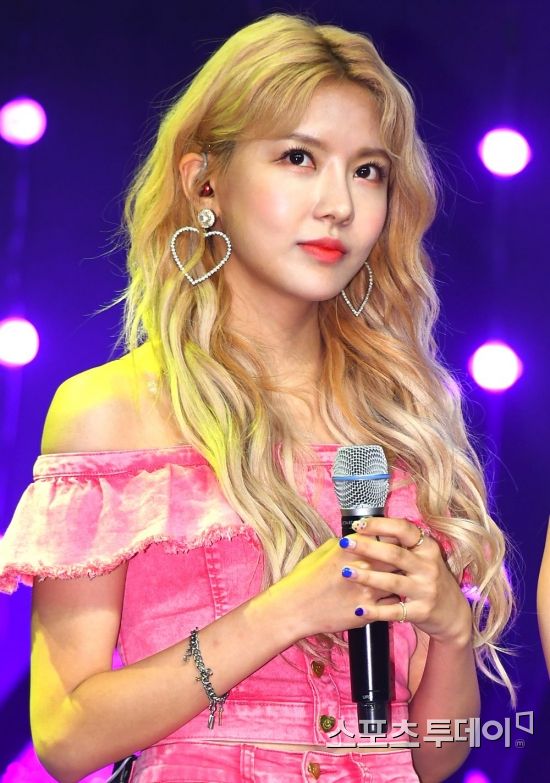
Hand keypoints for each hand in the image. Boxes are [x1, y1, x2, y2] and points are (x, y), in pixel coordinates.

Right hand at [267, 527, 399, 641]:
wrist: (295, 608)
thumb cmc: (306, 577)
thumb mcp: (325, 550)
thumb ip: (348, 543)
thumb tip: (364, 538)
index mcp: (352, 548)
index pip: (385, 536)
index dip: (393, 537)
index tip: (396, 539)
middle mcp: (362, 567)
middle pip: (397, 556)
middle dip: (401, 556)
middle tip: (403, 558)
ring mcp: (368, 591)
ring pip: (399, 580)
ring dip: (400, 577)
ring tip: (398, 577)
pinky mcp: (369, 611)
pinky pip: (394, 603)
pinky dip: (393, 599)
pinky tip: (386, 596)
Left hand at [341, 518, 471, 646]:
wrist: (453, 613)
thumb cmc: (429, 578)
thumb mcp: (423, 558)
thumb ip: (401, 544)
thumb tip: (366, 527)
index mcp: (427, 548)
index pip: (404, 529)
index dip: (380, 525)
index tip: (358, 524)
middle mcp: (428, 567)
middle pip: (395, 554)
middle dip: (367, 547)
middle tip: (345, 543)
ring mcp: (426, 590)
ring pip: (392, 582)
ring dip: (367, 576)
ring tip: (346, 572)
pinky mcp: (421, 612)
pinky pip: (395, 611)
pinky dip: (376, 610)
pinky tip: (359, 608)